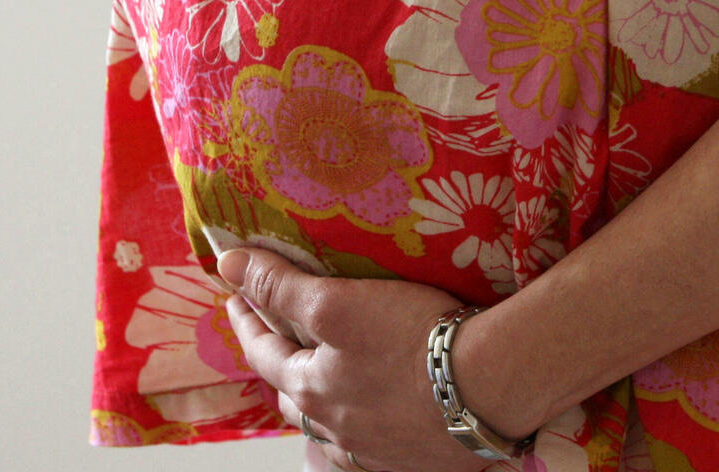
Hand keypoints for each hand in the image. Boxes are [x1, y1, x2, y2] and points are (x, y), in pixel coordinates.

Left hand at [218, 248, 489, 471]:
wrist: (491, 386)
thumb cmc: (413, 340)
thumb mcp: (338, 302)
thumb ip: (281, 285)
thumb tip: (227, 265)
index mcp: (312, 390)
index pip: (263, 352)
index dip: (247, 321)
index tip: (236, 298)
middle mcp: (337, 429)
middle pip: (295, 398)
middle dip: (282, 368)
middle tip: (282, 341)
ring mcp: (376, 451)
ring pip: (333, 430)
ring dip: (323, 406)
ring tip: (329, 386)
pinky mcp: (416, 459)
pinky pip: (374, 449)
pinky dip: (364, 432)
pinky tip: (377, 422)